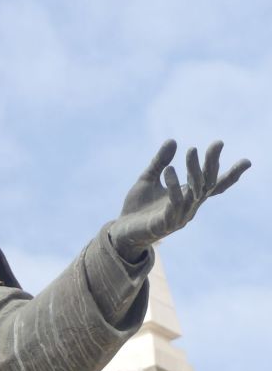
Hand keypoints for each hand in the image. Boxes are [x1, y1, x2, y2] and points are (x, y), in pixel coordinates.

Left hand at [109, 139, 249, 259]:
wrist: (122, 230)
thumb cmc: (139, 207)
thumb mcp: (148, 178)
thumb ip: (160, 161)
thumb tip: (173, 140)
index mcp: (187, 196)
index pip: (213, 185)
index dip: (230, 175)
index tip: (247, 161)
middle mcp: (188, 206)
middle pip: (206, 184)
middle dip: (212, 163)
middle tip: (217, 144)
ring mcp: (179, 215)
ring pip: (194, 192)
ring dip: (194, 170)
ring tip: (191, 149)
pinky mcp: (165, 222)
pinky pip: (174, 202)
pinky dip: (174, 186)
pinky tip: (169, 170)